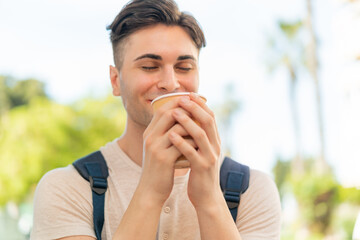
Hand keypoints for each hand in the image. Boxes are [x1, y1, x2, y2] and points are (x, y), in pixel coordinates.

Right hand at [140, 98, 193, 204]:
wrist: (150, 190)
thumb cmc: (159, 168)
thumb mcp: (159, 148)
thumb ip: (167, 133)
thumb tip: (184, 117)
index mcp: (149, 132)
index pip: (161, 109)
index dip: (177, 102)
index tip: (191, 100)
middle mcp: (150, 137)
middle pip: (168, 113)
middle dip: (186, 110)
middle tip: (201, 110)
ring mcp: (155, 148)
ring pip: (177, 128)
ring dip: (193, 127)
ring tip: (203, 128)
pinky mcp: (164, 159)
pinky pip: (183, 145)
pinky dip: (193, 143)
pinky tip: (201, 146)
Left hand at [168, 93, 222, 207]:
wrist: (206, 196)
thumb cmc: (200, 171)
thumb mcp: (202, 152)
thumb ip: (199, 138)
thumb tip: (189, 120)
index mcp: (214, 140)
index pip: (210, 117)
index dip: (200, 104)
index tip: (189, 94)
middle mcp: (215, 146)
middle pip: (208, 121)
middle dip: (195, 108)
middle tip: (182, 98)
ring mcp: (210, 157)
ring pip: (200, 135)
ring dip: (187, 122)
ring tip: (175, 112)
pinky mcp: (202, 168)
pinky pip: (191, 153)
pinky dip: (181, 142)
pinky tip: (170, 135)